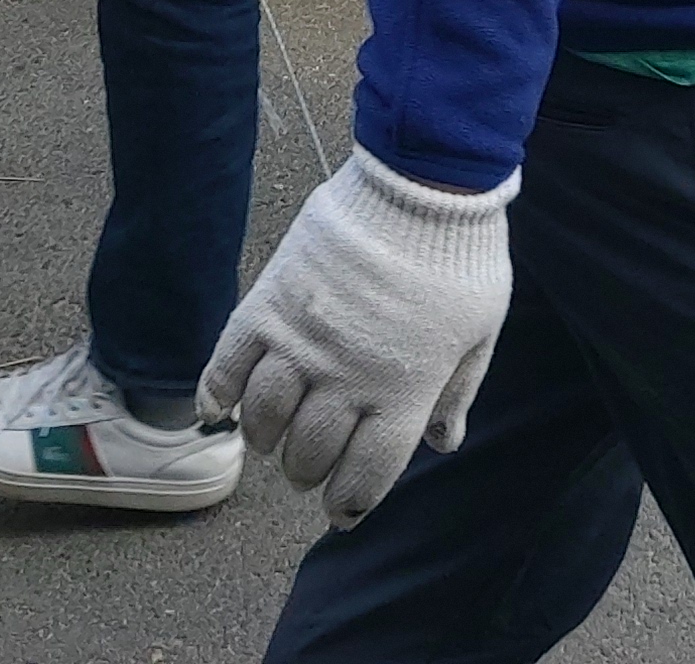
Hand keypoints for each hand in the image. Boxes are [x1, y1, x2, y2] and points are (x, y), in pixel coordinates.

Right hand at [203, 152, 518, 525]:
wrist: (422, 184)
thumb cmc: (461, 257)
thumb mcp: (478, 332)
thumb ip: (456, 392)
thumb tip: (443, 443)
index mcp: (404, 391)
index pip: (367, 474)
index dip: (350, 503)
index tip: (341, 511)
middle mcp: (348, 377)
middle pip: (311, 453)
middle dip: (308, 472)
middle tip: (307, 467)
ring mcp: (304, 341)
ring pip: (266, 419)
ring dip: (266, 441)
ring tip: (272, 439)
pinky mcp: (271, 303)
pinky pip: (228, 363)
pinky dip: (217, 394)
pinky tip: (219, 409)